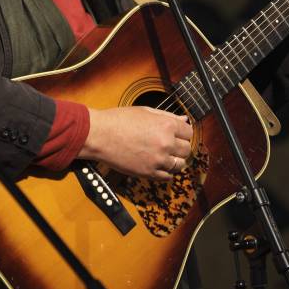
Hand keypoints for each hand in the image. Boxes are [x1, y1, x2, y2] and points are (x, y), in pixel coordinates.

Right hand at [78, 106, 192, 180]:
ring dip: (175, 160)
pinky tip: (158, 165)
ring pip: (180, 165)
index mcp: (166, 125)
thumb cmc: (118, 120)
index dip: (183, 132)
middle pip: (186, 149)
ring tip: (164, 155)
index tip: (177, 134)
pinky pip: (168, 177)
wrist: (99, 135)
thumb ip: (167, 116)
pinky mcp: (149, 173)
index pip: (189, 132)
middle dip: (180, 146)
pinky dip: (166, 172)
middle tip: (169, 144)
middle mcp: (166, 143)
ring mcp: (158, 160)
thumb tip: (183, 119)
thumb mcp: (145, 111)